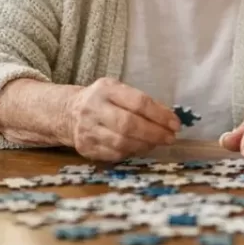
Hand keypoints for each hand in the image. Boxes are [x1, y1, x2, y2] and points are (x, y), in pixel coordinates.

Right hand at [63, 77, 180, 161]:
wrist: (68, 112)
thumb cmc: (103, 100)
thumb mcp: (118, 90)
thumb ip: (140, 102)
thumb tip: (169, 118)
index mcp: (106, 89)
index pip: (138, 102)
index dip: (160, 114)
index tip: (175, 123)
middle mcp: (94, 109)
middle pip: (129, 124)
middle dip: (154, 133)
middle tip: (170, 137)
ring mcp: (88, 130)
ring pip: (122, 143)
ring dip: (145, 145)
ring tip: (158, 143)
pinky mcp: (86, 148)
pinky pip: (114, 154)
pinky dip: (132, 153)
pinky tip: (141, 148)